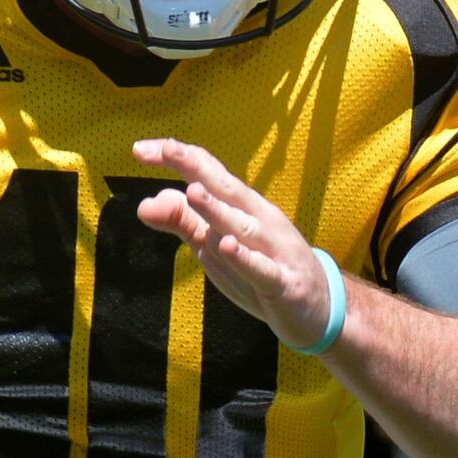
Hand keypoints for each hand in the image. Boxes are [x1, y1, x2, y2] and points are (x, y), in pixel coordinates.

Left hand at [128, 138, 331, 347]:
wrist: (319, 308)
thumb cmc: (264, 269)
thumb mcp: (217, 244)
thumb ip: (183, 222)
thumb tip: (144, 203)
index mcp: (242, 207)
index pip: (207, 173)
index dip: (177, 158)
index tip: (139, 149)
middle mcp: (259, 221)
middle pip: (225, 188)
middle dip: (195, 167)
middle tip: (165, 149)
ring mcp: (274, 251)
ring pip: (241, 227)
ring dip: (217, 210)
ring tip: (192, 192)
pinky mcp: (283, 284)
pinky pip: (261, 269)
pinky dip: (245, 258)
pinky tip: (226, 245)